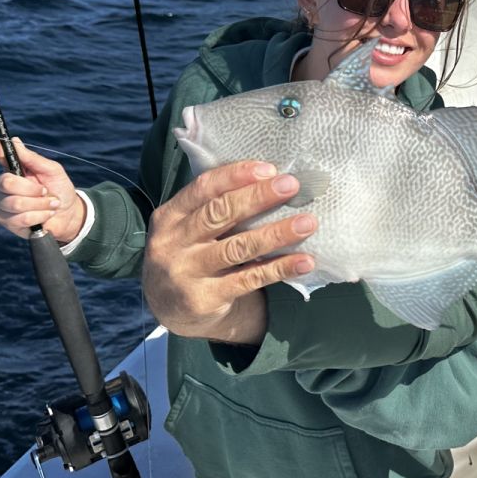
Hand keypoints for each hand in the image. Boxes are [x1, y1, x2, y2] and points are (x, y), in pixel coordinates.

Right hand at [0, 136, 86, 243]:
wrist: (69, 214)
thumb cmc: (59, 189)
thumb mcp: (52, 171)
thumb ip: (33, 159)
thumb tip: (14, 140)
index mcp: (14, 170)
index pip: (0, 157)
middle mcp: (3, 187)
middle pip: (6, 183)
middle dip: (32, 189)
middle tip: (45, 191)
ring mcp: (2, 205)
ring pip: (16, 203)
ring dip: (40, 204)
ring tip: (51, 204)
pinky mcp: (7, 222)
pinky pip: (22, 219)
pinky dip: (41, 216)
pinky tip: (46, 215)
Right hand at [142, 160, 317, 344]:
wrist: (171, 308)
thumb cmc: (191, 254)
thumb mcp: (189, 228)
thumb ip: (215, 207)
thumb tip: (270, 181)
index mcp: (169, 216)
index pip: (202, 188)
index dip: (235, 176)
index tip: (269, 168)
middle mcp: (172, 243)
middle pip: (219, 214)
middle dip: (258, 197)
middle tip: (291, 186)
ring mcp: (186, 273)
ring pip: (238, 248)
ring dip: (276, 233)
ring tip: (307, 223)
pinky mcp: (205, 299)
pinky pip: (249, 279)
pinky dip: (280, 268)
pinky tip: (304, 261)